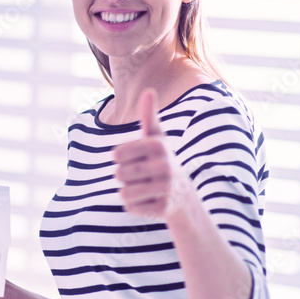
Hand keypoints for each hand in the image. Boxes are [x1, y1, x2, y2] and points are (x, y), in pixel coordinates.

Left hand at [113, 89, 192, 218]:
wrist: (183, 195)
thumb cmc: (161, 161)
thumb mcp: (155, 138)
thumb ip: (149, 116)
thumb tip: (148, 90)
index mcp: (158, 146)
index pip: (116, 155)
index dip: (121, 159)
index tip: (137, 159)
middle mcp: (165, 166)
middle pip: (119, 174)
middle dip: (125, 178)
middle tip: (143, 176)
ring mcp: (166, 189)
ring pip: (124, 193)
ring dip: (130, 192)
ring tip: (146, 188)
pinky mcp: (164, 208)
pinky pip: (131, 208)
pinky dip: (136, 207)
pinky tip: (151, 201)